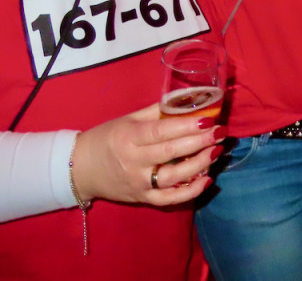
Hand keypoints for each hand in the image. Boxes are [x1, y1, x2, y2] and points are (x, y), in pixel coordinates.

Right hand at [70, 103, 223, 206]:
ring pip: (173, 177)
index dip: (186, 127)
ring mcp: (138, 183)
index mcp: (128, 137)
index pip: (161, 132)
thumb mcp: (127, 119)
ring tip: (216, 152)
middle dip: (199, 143)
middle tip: (221, 134)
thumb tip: (188, 101)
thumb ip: (157, 112)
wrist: (80, 169)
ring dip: (199, 165)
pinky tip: (206, 180)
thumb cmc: (107, 138)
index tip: (208, 121)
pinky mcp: (142, 198)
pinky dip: (189, 192)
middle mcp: (133, 162)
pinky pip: (168, 199)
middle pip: (170, 153)